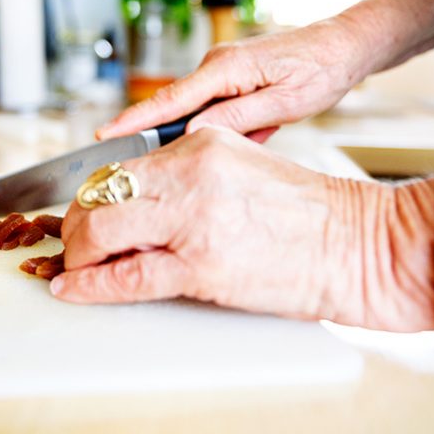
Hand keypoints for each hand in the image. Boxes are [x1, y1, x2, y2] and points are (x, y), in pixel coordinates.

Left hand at [53, 127, 433, 331]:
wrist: (359, 246)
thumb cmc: (311, 213)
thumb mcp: (245, 165)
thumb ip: (193, 170)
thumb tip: (144, 193)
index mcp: (203, 144)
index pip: (122, 165)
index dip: (93, 194)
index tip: (85, 211)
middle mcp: (192, 173)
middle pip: (101, 193)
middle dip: (76, 223)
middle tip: (73, 242)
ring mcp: (194, 220)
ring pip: (102, 229)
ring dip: (78, 252)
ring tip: (74, 267)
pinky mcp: (201, 266)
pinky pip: (126, 276)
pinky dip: (90, 285)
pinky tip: (73, 289)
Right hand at [97, 0, 433, 143]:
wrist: (346, 46)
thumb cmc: (322, 71)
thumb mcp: (284, 103)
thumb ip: (237, 119)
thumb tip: (193, 135)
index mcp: (226, 68)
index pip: (169, 99)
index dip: (134, 120)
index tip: (103, 136)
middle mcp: (218, 64)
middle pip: (174, 107)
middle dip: (156, 136)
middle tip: (141, 162)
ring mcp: (224, 69)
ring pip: (196, 111)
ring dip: (198, 135)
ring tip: (206, 152)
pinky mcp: (234, 77)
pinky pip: (215, 108)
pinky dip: (220, 128)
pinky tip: (242, 139)